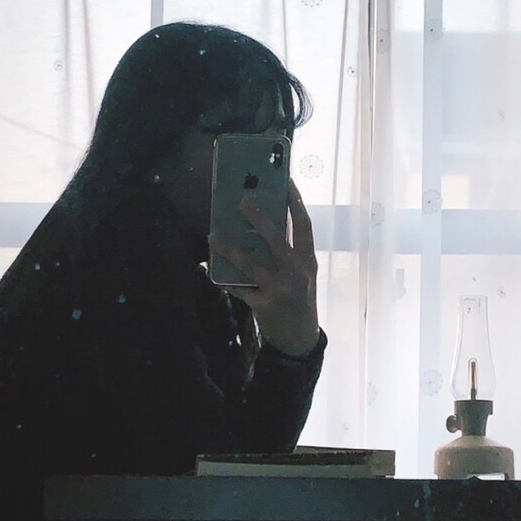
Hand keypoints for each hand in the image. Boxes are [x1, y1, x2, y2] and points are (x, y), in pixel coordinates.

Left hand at [208, 179, 319, 356]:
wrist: (300, 339)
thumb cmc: (300, 299)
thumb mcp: (302, 274)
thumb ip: (289, 253)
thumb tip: (264, 225)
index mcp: (308, 261)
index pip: (304, 226)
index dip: (296, 202)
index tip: (287, 181)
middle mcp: (297, 273)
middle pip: (277, 240)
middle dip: (260, 219)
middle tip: (242, 202)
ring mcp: (280, 290)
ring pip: (251, 264)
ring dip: (230, 249)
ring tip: (213, 236)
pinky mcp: (264, 305)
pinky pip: (240, 289)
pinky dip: (225, 280)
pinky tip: (212, 270)